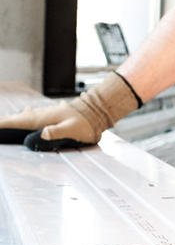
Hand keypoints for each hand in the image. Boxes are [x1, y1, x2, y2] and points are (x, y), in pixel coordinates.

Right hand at [0, 72, 141, 150]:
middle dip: (4, 123)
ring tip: (5, 123)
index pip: (16, 122)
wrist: (96, 111)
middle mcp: (39, 114)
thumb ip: (57, 132)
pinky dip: (24, 118)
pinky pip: (32, 116)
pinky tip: (25, 116)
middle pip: (16, 119)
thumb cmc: (85, 124)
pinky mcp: (49, 114)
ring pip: (23, 116)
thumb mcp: (72, 130)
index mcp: (41, 119)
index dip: (2, 125)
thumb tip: (44, 133)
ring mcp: (44, 113)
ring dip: (13, 120)